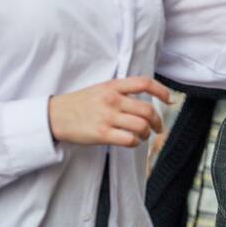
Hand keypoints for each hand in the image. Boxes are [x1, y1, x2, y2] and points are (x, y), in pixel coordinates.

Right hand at [48, 77, 171, 147]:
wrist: (55, 115)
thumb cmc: (79, 104)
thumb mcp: (99, 89)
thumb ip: (120, 92)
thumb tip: (142, 102)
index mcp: (112, 86)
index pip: (144, 83)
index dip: (162, 90)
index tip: (170, 99)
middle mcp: (112, 99)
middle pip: (147, 109)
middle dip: (157, 121)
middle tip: (158, 127)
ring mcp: (107, 117)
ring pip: (141, 126)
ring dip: (146, 134)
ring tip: (143, 136)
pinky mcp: (102, 134)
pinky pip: (129, 140)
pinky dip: (135, 143)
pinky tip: (131, 142)